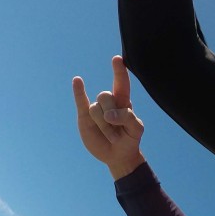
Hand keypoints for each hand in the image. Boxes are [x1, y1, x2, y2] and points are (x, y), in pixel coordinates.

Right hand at [73, 55, 145, 179]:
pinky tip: (78, 81)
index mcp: (123, 102)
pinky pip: (80, 101)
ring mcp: (97, 109)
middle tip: (118, 134)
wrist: (118, 156)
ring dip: (104, 126)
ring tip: (111, 137)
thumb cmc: (130, 139)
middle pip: (105, 97)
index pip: (122, 83)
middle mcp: (109, 102)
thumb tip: (109, 115)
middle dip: (111, 118)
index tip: (117, 59)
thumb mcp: (137, 130)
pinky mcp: (85, 116)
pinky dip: (78, 91)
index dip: (119, 72)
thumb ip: (128, 118)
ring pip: (95, 108)